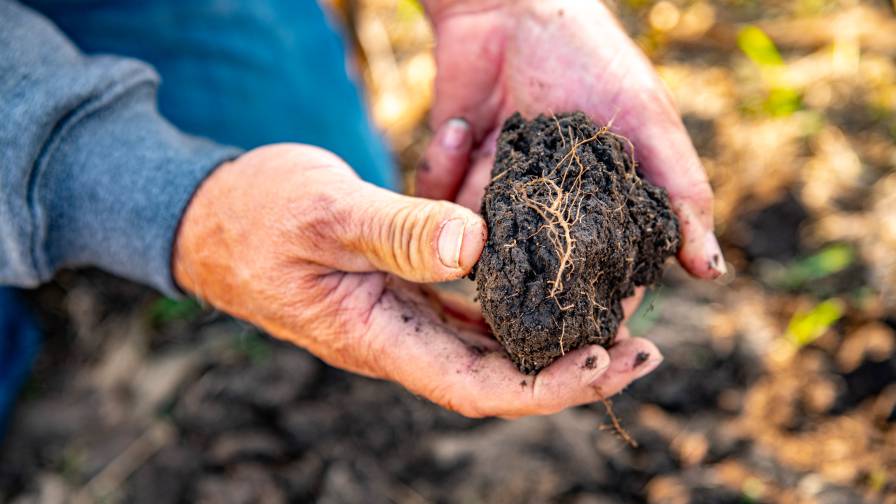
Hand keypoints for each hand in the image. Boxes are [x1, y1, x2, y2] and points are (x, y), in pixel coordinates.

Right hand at [173, 144, 662, 417]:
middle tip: (644, 349)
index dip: (545, 384)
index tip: (608, 359)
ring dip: (552, 338)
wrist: (211, 218)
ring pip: (488, 344)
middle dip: (571, 370)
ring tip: (618, 321)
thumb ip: (397, 230)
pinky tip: (553, 285)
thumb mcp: (325, 212)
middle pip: (496, 375)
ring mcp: (400, 318)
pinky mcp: (402, 292)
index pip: (474, 385)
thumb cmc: (257, 215)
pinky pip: (469, 310)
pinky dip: (517, 303)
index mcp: (376, 336)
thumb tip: (475, 244)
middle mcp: (397, 338)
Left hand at [418, 0, 725, 277]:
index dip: (602, 304)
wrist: (509, 4)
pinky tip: (459, 125)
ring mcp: (500, 192)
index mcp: (600, 203)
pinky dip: (445, 166)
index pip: (607, 271)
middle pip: (541, 273)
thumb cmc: (590, 55)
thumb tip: (713, 270)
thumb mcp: (645, 120)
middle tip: (519, 306)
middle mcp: (551, 208)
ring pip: (484, 246)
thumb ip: (679, 191)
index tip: (591, 334)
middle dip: (529, 287)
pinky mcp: (456, 169)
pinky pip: (440, 196)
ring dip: (477, 235)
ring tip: (479, 206)